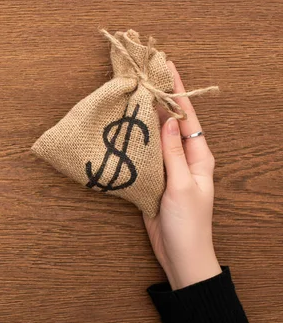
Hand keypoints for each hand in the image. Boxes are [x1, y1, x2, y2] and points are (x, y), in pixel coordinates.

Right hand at [143, 61, 220, 289]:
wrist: (180, 255)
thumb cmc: (188, 223)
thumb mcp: (182, 185)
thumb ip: (173, 153)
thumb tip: (169, 120)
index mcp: (199, 156)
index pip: (187, 117)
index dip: (177, 92)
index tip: (168, 67)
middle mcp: (185, 159)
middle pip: (171, 123)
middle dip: (159, 100)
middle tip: (144, 76)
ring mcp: (169, 170)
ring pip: (156, 138)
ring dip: (145, 119)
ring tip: (131, 96)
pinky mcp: (155, 181)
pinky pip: (146, 156)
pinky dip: (136, 142)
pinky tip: (125, 131)